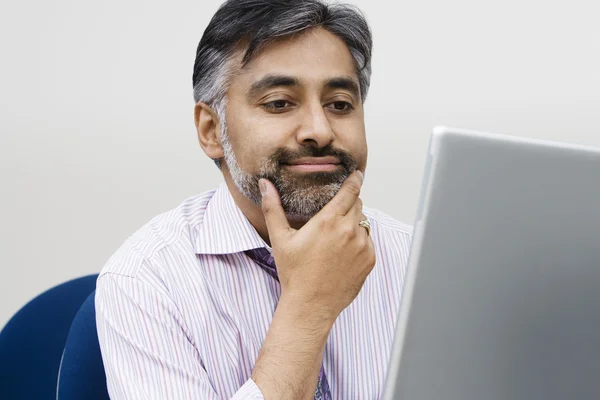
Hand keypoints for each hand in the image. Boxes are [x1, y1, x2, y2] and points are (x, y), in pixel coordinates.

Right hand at [259, 170, 375, 321]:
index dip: (354, 179)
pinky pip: (368, 241)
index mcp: (328, 221)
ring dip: (354, 223)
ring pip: (364, 223)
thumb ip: (273, 208)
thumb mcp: (280, 239)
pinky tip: (342, 253)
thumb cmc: (294, 273)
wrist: (310, 305)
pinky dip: (359, 242)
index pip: (350, 190)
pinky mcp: (369, 260)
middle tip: (334, 215)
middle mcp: (349, 231)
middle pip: (357, 204)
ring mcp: (362, 246)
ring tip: (336, 238)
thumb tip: (265, 184)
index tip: (356, 174)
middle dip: (349, 204)